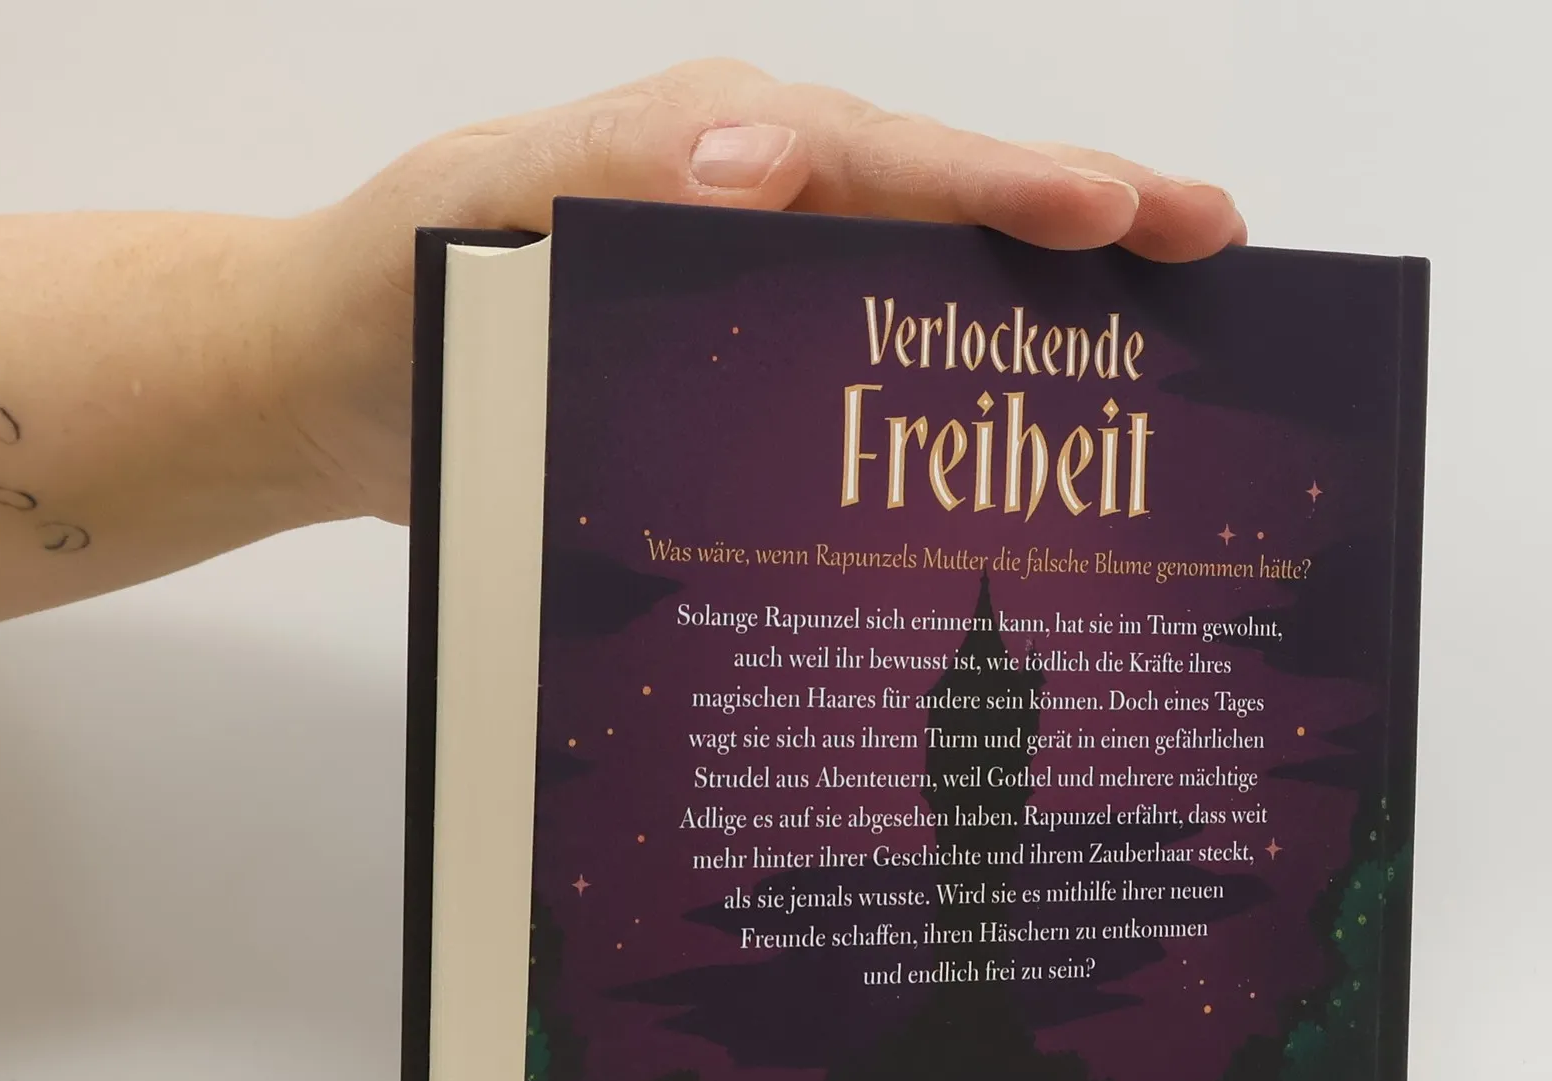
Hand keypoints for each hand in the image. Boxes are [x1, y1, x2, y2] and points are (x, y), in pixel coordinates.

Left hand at [280, 58, 1244, 523]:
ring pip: (931, 298)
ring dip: (1050, 321)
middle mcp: (766, 213)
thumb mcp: (476, 210)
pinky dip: (960, 408)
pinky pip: (874, 385)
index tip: (1118, 214)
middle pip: (947, 210)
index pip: (890, 156)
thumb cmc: (394, 286)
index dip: (1009, 184)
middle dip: (1087, 223)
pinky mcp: (753, 384)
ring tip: (1174, 344)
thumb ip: (610, 173)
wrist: (337, 397)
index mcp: (718, 150)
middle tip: (1215, 248)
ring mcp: (767, 300)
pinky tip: (1025, 458)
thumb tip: (761, 165)